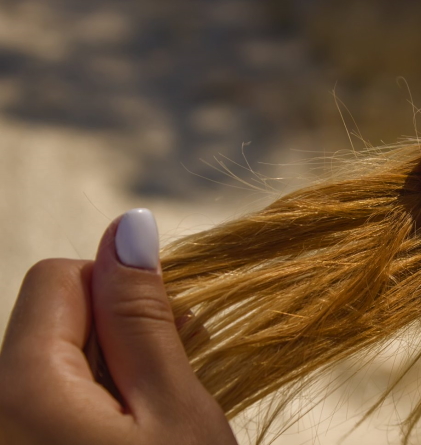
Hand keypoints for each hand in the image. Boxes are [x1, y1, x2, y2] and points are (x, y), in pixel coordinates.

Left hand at [0, 209, 235, 444]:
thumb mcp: (175, 409)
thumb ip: (142, 318)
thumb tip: (129, 226)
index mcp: (23, 388)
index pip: (59, 276)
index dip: (123, 295)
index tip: (168, 341)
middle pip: (54, 320)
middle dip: (120, 337)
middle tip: (174, 388)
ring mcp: (10, 431)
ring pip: (58, 362)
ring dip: (114, 375)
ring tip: (158, 421)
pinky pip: (53, 402)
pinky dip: (97, 406)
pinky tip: (135, 435)